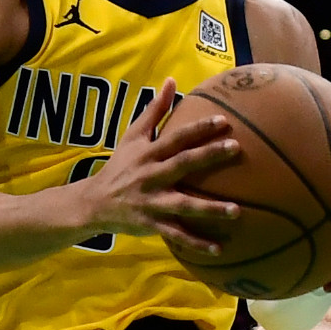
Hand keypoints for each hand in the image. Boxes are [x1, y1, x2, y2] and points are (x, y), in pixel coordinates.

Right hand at [85, 77, 241, 253]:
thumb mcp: (132, 136)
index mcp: (148, 153)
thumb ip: (154, 110)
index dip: (198, 129)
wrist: (93, 203)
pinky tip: (219, 249)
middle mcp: (151, 176)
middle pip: (182, 164)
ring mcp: (151, 202)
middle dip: (209, 156)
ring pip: (183, 205)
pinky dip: (196, 243)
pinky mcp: (151, 224)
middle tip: (236, 149)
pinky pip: (176, 235)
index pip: (176, 137)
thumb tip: (172, 80)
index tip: (223, 121)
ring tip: (237, 211)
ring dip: (210, 209)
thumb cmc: (120, 166)